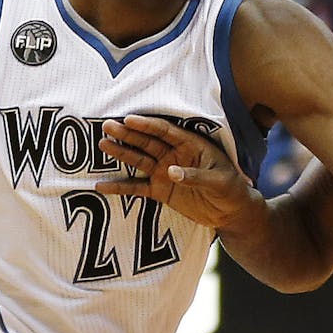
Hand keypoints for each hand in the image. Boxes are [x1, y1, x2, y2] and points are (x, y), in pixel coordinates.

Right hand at [95, 115, 260, 230]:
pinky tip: (101, 186)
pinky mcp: (159, 190)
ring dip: (121, 153)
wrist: (231, 212)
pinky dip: (119, 187)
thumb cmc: (232, 190)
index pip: (165, 132)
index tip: (129, 119)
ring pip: (139, 160)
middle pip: (147, 142)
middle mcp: (174, 155)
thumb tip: (171, 172)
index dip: (147, 125)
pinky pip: (136, 187)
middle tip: (107, 126)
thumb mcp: (220, 181)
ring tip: (102, 145)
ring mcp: (164, 172)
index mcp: (190, 145)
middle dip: (127, 134)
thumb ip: (196, 175)